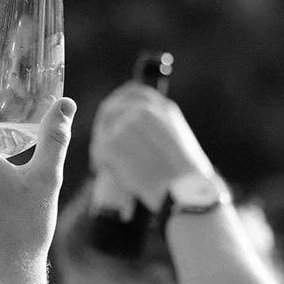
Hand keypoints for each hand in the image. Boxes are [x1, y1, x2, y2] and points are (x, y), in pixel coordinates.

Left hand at [90, 83, 214, 212]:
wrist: (184, 192)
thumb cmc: (185, 175)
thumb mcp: (178, 140)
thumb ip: (156, 127)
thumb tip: (130, 129)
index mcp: (164, 108)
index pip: (134, 92)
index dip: (118, 101)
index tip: (110, 115)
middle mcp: (144, 110)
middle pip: (111, 109)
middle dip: (103, 126)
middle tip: (102, 144)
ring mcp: (128, 124)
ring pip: (104, 132)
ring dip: (103, 148)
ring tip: (110, 165)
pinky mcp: (114, 141)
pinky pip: (98, 148)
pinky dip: (99, 161)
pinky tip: (106, 170)